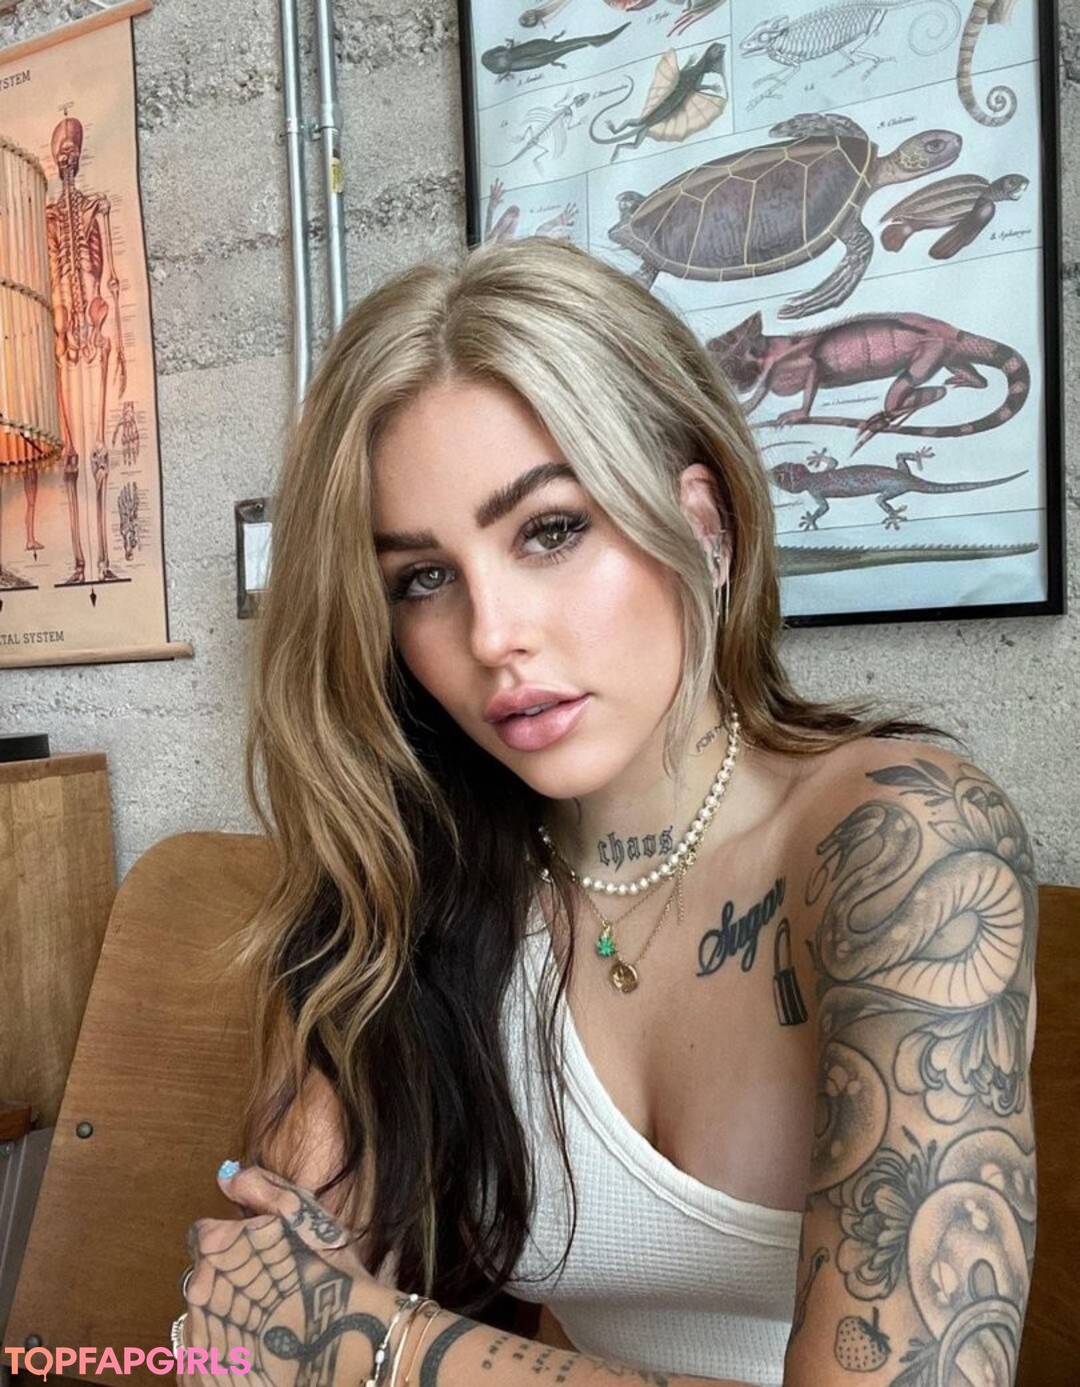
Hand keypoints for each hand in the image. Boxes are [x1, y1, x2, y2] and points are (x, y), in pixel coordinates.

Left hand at [179, 1165, 383, 1386]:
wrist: (347, 1348)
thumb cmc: (329, 1277)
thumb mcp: (303, 1215)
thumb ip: (260, 1188)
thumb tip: (226, 1176)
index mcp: (215, 1248)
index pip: (205, 1237)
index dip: (234, 1246)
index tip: (262, 1259)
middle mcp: (197, 1292)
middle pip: (205, 1280)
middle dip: (230, 1284)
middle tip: (272, 1296)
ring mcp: (197, 1339)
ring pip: (204, 1320)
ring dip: (227, 1321)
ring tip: (269, 1330)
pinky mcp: (201, 1377)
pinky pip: (204, 1359)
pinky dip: (224, 1356)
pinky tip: (258, 1355)